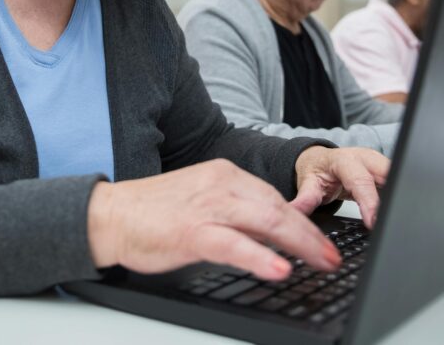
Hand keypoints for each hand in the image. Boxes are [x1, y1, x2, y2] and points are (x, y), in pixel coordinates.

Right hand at [87, 159, 341, 281]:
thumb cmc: (153, 212)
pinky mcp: (193, 232)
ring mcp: (208, 207)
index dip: (303, 221)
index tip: (320, 241)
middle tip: (331, 256)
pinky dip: (260, 257)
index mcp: (225, 175)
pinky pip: (235, 245)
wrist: (112, 214)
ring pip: (266, 221)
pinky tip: (279, 268)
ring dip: (300, 244)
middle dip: (311, 235)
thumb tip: (270, 233)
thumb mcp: (202, 202)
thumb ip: (235, 212)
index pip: (276, 197)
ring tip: (321, 262)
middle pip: (279, 208)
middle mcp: (221, 185)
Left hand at [289, 147, 389, 228]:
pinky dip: (399, 198)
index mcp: (345, 160)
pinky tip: (399, 213)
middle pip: (387, 174)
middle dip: (394, 196)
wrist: (320, 160)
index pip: (361, 181)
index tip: (372, 222)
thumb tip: (296, 210)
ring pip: (397, 178)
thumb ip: (305, 198)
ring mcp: (378, 163)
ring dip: (400, 197)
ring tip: (399, 219)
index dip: (369, 202)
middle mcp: (365, 159)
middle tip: (394, 222)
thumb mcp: (307, 183)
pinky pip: (397, 183)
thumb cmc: (316, 170)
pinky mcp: (386, 171)